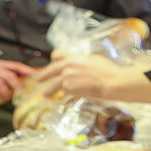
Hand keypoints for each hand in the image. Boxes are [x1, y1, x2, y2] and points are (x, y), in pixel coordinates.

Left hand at [30, 54, 150, 104]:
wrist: (112, 81)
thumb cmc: (108, 71)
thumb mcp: (94, 60)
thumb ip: (81, 62)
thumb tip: (78, 66)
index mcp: (74, 56)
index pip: (56, 55)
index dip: (54, 60)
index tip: (53, 63)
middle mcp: (67, 65)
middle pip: (50, 70)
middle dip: (43, 75)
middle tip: (37, 79)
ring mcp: (67, 76)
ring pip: (54, 84)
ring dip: (49, 90)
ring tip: (46, 95)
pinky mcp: (69, 87)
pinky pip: (65, 91)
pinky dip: (67, 93)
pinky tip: (70, 95)